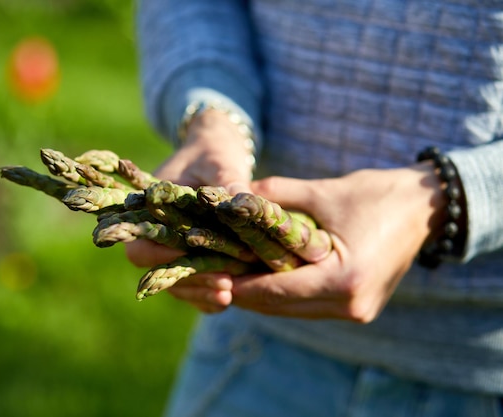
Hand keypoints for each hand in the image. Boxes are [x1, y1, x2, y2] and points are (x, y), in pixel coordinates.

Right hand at [125, 109, 252, 311]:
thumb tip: (240, 203)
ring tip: (228, 294)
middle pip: (158, 272)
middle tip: (222, 285)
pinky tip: (230, 298)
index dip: (159, 255)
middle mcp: (159, 234)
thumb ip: (228, 181)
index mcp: (151, 209)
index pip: (140, 244)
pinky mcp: (197, 258)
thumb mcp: (220, 161)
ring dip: (200, 292)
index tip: (189, 254)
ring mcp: (176, 249)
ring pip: (177, 284)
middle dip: (188, 282)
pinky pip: (195, 287)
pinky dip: (208, 296)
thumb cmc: (213, 152)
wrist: (218, 152)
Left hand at [230, 163, 445, 321]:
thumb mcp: (324, 191)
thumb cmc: (376, 194)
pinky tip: (262, 279)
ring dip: (263, 297)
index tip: (211, 275)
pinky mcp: (358, 308)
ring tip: (231, 278)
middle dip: (246, 293)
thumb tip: (233, 194)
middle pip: (283, 307)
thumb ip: (277, 194)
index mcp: (345, 280)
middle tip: (213, 277)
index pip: (277, 290)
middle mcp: (352, 305)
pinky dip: (285, 295)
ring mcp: (357, 311)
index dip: (241, 284)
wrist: (424, 207)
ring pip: (294, 311)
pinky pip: (310, 307)